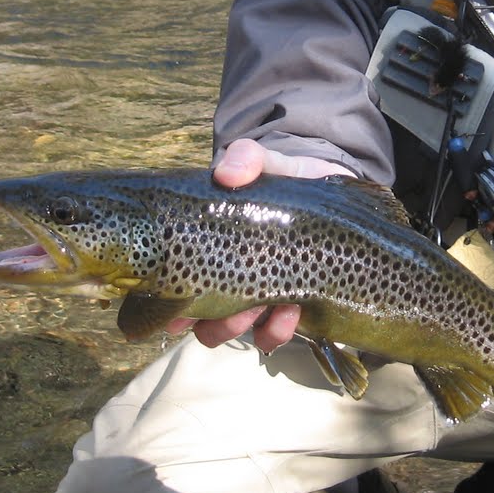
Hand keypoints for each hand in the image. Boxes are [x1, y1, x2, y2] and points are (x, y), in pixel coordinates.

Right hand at [168, 138, 351, 352]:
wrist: (329, 191)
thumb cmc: (284, 179)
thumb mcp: (265, 163)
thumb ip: (246, 158)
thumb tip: (225, 174)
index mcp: (206, 245)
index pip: (171, 280)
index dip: (164, 303)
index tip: (170, 308)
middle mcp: (223, 275)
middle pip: (197, 317)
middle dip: (208, 321)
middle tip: (226, 307)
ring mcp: (254, 293)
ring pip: (227, 329)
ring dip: (238, 327)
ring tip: (263, 307)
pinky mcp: (286, 305)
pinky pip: (269, 334)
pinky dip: (275, 330)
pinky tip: (291, 311)